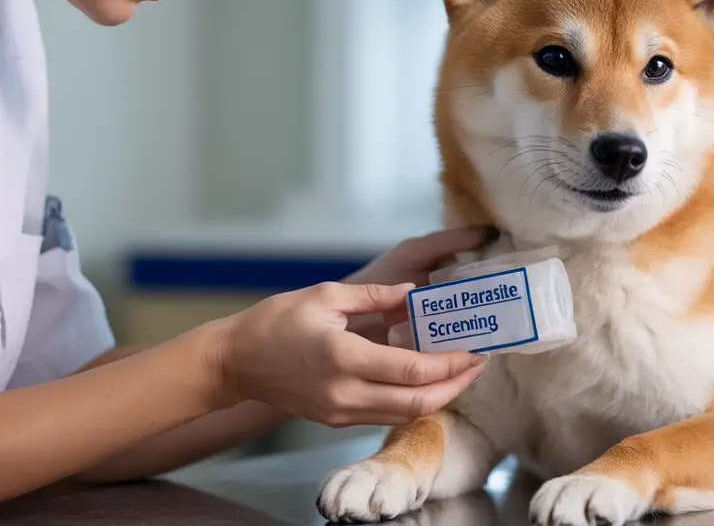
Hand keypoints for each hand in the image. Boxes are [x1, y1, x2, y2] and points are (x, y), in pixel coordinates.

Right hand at [214, 227, 495, 426]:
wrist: (234, 362)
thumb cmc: (276, 321)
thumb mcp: (326, 296)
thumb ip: (376, 296)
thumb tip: (414, 294)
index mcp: (345, 358)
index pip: (414, 370)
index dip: (452, 363)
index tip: (476, 349)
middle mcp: (346, 392)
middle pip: (418, 402)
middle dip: (456, 385)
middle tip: (479, 364)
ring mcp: (340, 411)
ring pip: (404, 415)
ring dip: (439, 397)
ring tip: (460, 372)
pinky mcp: (335, 419)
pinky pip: (384, 414)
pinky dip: (412, 400)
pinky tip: (425, 379)